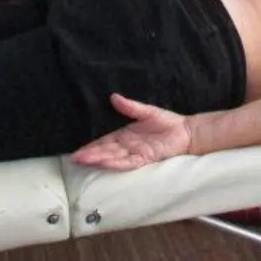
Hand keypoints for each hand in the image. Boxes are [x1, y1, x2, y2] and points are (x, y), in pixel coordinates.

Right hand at [71, 94, 192, 170]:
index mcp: (125, 136)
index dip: (91, 147)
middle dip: (90, 155)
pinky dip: (116, 163)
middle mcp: (127, 147)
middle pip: (105, 152)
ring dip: (99, 160)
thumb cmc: (168, 122)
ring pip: (113, 158)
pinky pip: (129, 162)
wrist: (186, 131)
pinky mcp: (146, 158)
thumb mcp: (146, 111)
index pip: (104, 142)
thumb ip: (130, 106)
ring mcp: (136, 153)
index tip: (76, 152)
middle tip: (73, 159)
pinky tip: (105, 163)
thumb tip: (113, 97)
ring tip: (83, 161)